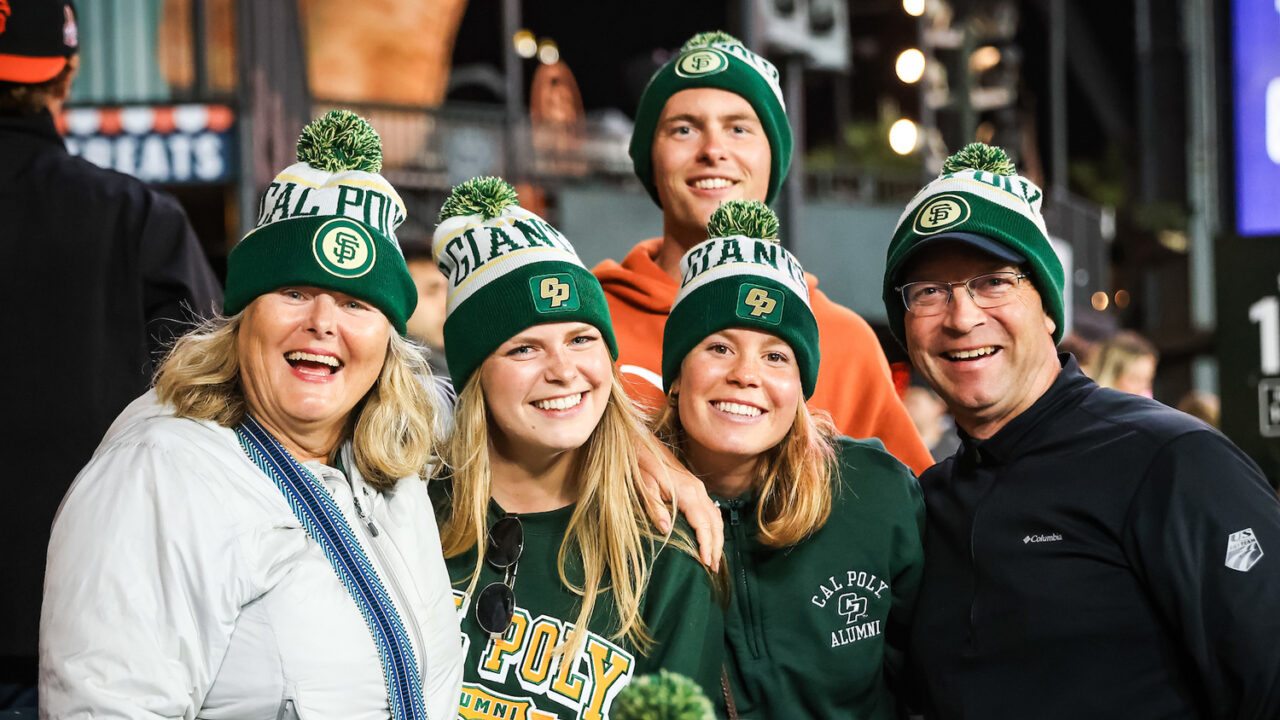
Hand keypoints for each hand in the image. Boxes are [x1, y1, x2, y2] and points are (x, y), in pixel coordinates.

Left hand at [636, 438, 723, 570]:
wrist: (640, 442)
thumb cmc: (639, 463)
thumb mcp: (642, 485)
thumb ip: (654, 506)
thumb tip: (665, 529)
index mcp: (686, 491)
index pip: (703, 523)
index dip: (706, 544)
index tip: (707, 562)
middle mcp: (697, 490)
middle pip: (715, 522)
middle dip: (717, 545)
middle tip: (714, 568)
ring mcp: (697, 487)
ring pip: (716, 515)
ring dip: (718, 537)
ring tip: (714, 557)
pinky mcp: (694, 487)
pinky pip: (711, 509)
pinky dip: (714, 525)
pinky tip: (711, 536)